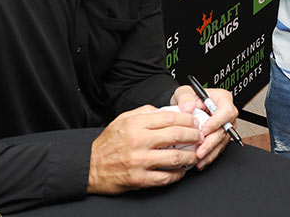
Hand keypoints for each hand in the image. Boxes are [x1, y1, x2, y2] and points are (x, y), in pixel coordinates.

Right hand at [88, 105, 202, 193]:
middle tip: (200, 137)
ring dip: (190, 156)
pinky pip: (165, 177)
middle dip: (194, 136)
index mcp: (136, 124)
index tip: (195, 122)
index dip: (187, 120)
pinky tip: (181, 171)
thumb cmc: (108, 143)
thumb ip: (145, 112)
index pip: (170, 118)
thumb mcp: (123, 119)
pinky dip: (177, 175)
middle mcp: (138, 141)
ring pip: (174, 158)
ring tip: (195, 154)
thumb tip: (165, 111)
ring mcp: (139, 161)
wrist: (89, 166)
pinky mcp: (138, 179)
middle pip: (176, 136)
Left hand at [171, 86, 236, 169]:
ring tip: (198, 159)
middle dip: (212, 142)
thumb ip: (185, 97)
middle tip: (200, 150)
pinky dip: (210, 155)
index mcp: (222, 99)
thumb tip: (189, 107)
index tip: (204, 130)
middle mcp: (226, 113)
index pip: (226, 111)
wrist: (185, 108)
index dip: (216, 122)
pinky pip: (219, 147)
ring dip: (211, 152)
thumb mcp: (184, 92)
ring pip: (223, 141)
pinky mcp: (220, 136)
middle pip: (226, 129)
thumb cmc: (188, 98)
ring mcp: (225, 126)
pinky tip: (201, 161)